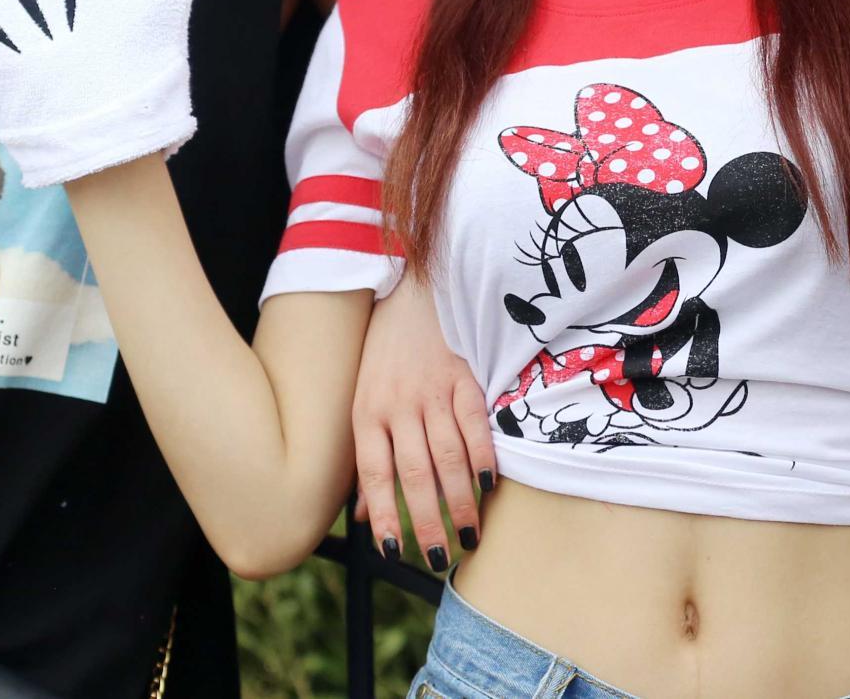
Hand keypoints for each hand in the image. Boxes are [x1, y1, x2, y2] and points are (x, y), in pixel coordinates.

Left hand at [350, 279, 494, 573]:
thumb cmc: (386, 357)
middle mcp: (398, 406)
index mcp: (367, 414)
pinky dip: (483, 457)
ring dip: (460, 500)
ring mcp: (433, 392)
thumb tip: (361, 515)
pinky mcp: (464, 378)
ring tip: (469, 534)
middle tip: (438, 557)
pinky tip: (488, 486)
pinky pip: (474, 425)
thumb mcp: (364, 403)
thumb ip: (367, 460)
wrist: (415, 294)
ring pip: (447, 457)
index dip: (384, 514)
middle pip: (414, 474)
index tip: (394, 550)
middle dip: (427, 521)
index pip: (374, 474)